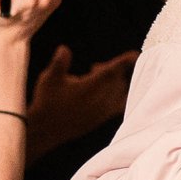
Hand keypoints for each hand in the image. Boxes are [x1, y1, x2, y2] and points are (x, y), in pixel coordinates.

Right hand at [26, 44, 136, 158]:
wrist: (45, 130)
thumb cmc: (46, 102)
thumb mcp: (49, 78)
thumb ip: (59, 63)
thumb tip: (64, 49)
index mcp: (88, 87)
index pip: (111, 71)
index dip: (124, 61)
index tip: (135, 54)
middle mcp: (98, 100)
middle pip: (117, 80)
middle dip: (111, 71)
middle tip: (94, 67)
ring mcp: (101, 111)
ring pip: (119, 93)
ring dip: (114, 83)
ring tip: (95, 80)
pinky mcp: (100, 120)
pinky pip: (118, 107)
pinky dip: (118, 96)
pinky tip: (107, 93)